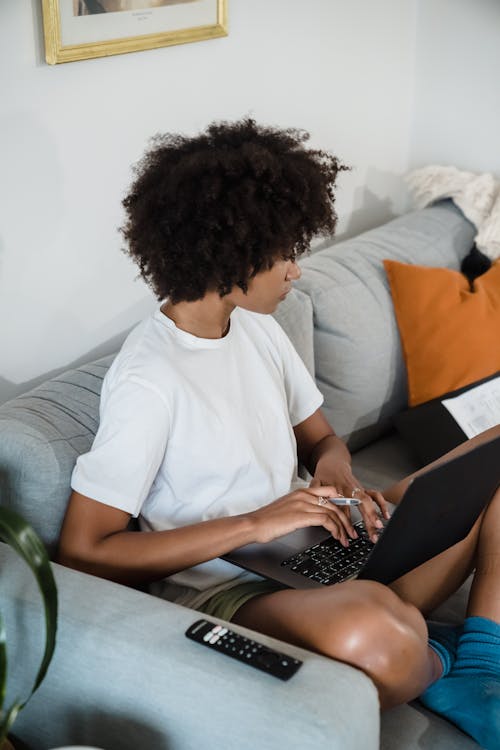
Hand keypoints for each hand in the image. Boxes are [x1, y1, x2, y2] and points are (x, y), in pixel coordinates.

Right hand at [245, 485, 359, 546]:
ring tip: (346, 539)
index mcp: (301, 492)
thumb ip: (301, 508)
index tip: (347, 515)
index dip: (342, 503)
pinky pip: (326, 520)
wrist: (254, 524)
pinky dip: (335, 530)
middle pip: (334, 503)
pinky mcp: (302, 515)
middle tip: (351, 532)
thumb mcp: (287, 509)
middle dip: (346, 520)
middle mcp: (304, 495)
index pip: (329, 491)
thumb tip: (314, 517)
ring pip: (333, 512)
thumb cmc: (267, 520)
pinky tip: (336, 537)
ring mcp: (303, 504)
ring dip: (343, 528)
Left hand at [310, 466, 390, 542]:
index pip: (343, 509)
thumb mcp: (316, 481)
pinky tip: (386, 515)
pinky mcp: (362, 489)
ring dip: (375, 515)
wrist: (333, 462)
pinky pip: (375, 495)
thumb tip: (314, 501)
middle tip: (372, 535)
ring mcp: (357, 489)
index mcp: (338, 488)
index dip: (346, 523)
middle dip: (368, 521)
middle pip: (361, 505)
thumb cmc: (324, 474)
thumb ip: (315, 491)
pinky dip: (382, 504)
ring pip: (369, 502)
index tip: (347, 535)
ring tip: (379, 528)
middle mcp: (350, 489)